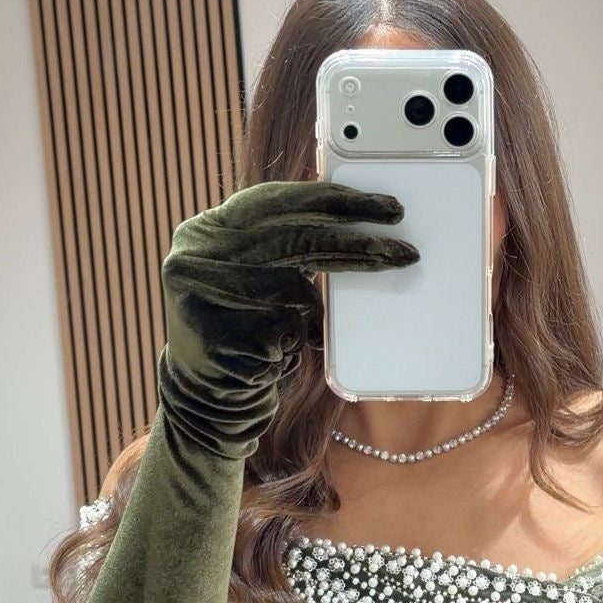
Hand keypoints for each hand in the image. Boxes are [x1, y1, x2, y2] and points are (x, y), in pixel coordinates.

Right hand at [158, 180, 418, 457]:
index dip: (337, 201)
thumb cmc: (244, 333)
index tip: (388, 209)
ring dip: (307, 315)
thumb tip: (355, 220)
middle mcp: (196, 256)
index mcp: (204, 231)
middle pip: (296, 239)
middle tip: (406, 253)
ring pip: (295, 292)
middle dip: (356, 247)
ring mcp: (204, 296)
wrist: (201, 401)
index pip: (280, 201)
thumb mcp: (252, 279)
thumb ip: (281, 247)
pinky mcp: (219, 338)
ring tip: (292, 332)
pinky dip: (293, 345)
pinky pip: (286, 334)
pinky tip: (271, 356)